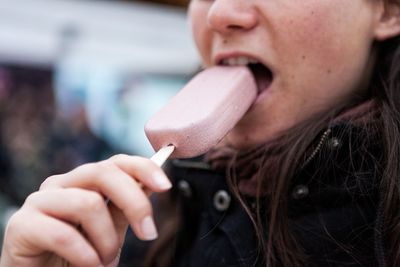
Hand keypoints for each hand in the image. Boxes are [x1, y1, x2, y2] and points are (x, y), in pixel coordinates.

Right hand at [0, 154, 171, 266]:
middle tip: (148, 233)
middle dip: (134, 203)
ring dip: (106, 240)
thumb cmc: (79, 256)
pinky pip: (63, 234)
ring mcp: (40, 201)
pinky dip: (85, 255)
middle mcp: (62, 184)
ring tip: (104, 261)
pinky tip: (88, 265)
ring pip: (87, 203)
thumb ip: (124, 207)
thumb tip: (152, 182)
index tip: (165, 186)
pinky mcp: (21, 225)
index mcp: (84, 183)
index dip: (144, 168)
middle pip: (104, 173)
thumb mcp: (110, 230)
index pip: (116, 162)